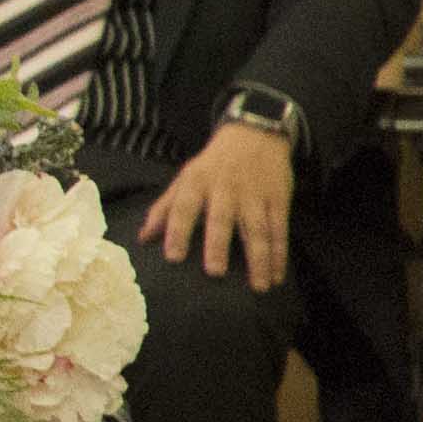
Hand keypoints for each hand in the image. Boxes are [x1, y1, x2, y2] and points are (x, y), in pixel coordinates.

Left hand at [141, 119, 294, 290]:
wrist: (254, 134)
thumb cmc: (212, 164)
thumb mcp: (184, 179)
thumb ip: (164, 209)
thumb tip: (142, 239)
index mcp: (196, 183)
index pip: (183, 208)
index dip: (176, 231)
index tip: (172, 258)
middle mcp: (225, 189)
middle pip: (221, 219)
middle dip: (217, 245)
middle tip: (214, 273)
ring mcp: (254, 195)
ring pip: (257, 229)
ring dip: (259, 258)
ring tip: (259, 286)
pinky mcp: (278, 199)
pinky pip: (280, 229)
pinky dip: (280, 253)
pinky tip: (278, 275)